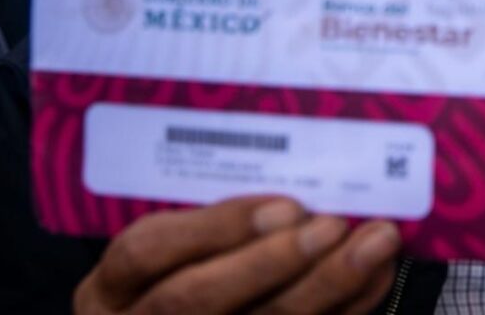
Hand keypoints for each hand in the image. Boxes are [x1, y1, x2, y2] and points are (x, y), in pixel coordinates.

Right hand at [73, 196, 401, 314]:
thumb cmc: (169, 274)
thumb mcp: (162, 249)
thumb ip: (207, 220)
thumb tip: (288, 183)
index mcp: (109, 288)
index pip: (146, 252)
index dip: (215, 227)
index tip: (283, 204)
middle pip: (197, 299)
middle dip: (272, 262)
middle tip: (334, 224)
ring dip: (326, 287)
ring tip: (375, 244)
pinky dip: (344, 309)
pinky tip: (375, 277)